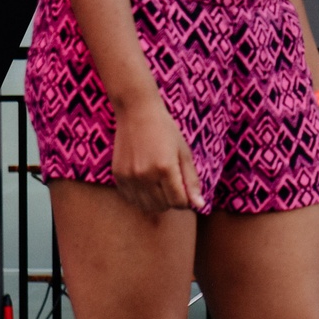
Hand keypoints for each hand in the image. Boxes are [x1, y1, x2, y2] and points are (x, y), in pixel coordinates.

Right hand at [111, 96, 201, 212]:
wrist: (136, 112)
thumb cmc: (165, 130)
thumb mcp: (184, 152)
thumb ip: (191, 180)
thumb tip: (200, 205)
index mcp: (165, 168)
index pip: (178, 201)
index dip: (186, 201)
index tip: (186, 192)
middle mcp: (145, 175)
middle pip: (163, 206)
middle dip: (172, 200)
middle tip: (174, 184)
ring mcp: (130, 177)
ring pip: (147, 206)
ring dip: (157, 201)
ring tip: (161, 184)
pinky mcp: (118, 176)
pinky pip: (131, 199)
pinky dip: (141, 197)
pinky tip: (147, 183)